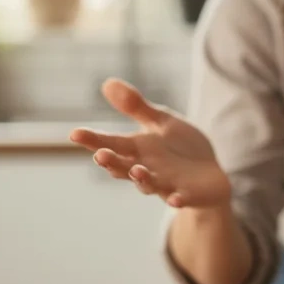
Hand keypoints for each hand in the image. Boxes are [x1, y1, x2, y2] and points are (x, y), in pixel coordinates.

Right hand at [69, 79, 230, 209]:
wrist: (209, 176)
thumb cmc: (179, 149)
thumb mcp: (160, 123)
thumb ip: (136, 107)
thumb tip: (107, 82)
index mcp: (138, 149)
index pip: (111, 143)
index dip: (93, 139)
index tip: (74, 133)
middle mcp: (147, 168)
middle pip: (124, 167)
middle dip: (113, 162)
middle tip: (101, 156)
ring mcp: (166, 183)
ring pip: (149, 184)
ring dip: (142, 179)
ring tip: (137, 171)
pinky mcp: (188, 194)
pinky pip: (181, 198)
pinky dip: (178, 199)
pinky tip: (175, 200)